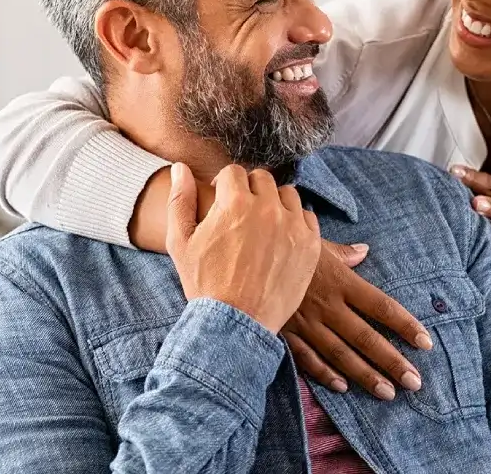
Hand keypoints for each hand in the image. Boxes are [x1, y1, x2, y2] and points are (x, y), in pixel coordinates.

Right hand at [166, 163, 322, 332]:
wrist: (235, 323)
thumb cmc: (204, 283)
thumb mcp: (180, 241)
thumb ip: (180, 199)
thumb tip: (180, 168)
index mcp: (234, 202)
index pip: (234, 172)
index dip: (224, 185)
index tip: (222, 201)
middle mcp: (267, 208)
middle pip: (262, 179)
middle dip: (249, 191)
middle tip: (241, 214)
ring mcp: (292, 226)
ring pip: (287, 194)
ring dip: (274, 203)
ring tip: (262, 225)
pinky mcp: (310, 245)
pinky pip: (307, 217)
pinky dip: (295, 222)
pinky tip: (281, 239)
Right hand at [282, 241, 432, 400]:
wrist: (245, 257)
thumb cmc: (284, 247)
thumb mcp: (316, 243)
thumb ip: (343, 253)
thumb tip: (364, 251)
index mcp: (341, 282)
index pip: (381, 306)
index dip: (405, 325)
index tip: (425, 342)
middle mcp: (328, 306)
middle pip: (366, 338)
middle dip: (392, 362)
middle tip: (414, 382)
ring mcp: (306, 322)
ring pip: (341, 354)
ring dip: (366, 375)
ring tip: (388, 393)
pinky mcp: (285, 333)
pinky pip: (307, 358)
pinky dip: (325, 374)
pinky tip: (343, 387)